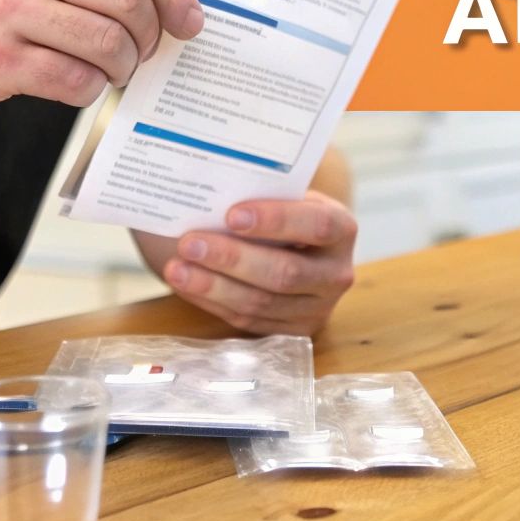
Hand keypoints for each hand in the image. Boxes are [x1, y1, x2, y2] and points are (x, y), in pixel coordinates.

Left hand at [160, 191, 357, 334]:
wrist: (300, 249)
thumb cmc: (286, 212)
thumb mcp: (288, 197)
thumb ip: (263, 194)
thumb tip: (212, 188)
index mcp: (342, 229)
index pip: (317, 225)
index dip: (276, 220)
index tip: (232, 214)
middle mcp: (336, 274)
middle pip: (285, 272)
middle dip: (232, 258)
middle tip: (189, 242)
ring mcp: (317, 309)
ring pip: (261, 303)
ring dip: (213, 285)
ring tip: (177, 267)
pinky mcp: (291, 332)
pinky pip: (247, 321)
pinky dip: (212, 301)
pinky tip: (186, 284)